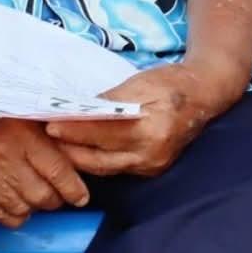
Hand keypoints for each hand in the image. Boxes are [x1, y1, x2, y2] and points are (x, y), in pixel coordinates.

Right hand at [0, 112, 88, 226]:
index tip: (80, 197)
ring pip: (25, 209)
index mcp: (25, 139)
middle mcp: (7, 162)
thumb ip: (53, 135)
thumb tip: (79, 153)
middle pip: (43, 196)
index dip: (74, 189)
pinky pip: (1, 216)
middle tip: (58, 193)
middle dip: (56, 199)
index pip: (58, 172)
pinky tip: (18, 203)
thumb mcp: (30, 114)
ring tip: (37, 196)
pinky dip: (15, 214)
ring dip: (36, 206)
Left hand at [46, 61, 231, 178]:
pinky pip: (114, 168)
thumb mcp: (141, 82)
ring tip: (56, 145)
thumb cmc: (173, 83)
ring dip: (77, 157)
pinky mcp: (149, 170)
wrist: (205, 95)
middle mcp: (151, 154)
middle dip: (68, 149)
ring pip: (103, 168)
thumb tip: (76, 110)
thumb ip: (109, 99)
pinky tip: (78, 150)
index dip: (74, 129)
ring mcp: (151, 166)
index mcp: (152, 129)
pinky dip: (94, 159)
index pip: (102, 133)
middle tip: (45, 137)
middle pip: (98, 158)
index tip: (50, 124)